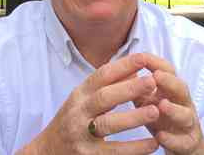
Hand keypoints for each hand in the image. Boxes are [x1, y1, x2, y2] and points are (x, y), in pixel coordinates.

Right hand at [18, 53, 159, 154]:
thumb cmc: (72, 121)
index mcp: (79, 95)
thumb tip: (135, 70)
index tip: (143, 58)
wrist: (48, 151)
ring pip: (108, 124)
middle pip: (104, 97)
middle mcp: (78, 113)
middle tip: (152, 82)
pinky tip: (153, 143)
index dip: (122, 66)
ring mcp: (82, 135)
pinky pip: (115, 152)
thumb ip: (108, 86)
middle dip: (128, 89)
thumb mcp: (85, 100)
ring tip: (155, 111)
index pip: (101, 75)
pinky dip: (135, 148)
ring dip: (133, 117)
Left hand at [134, 54, 203, 154]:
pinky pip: (182, 141)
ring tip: (161, 105)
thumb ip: (137, 87)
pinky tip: (160, 136)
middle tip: (156, 76)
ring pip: (186, 115)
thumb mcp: (147, 101)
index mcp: (171, 90)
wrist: (183, 145)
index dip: (156, 63)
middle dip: (169, 81)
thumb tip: (120, 69)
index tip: (142, 57)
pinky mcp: (188, 143)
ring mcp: (188, 124)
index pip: (168, 71)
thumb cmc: (160, 118)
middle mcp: (183, 104)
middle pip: (181, 88)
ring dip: (174, 109)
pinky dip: (172, 139)